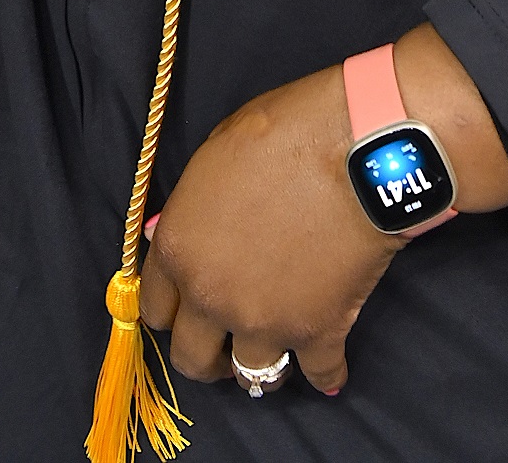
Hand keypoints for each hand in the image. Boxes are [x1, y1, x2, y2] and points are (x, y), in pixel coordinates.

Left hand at [139, 27, 507, 399]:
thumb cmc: (282, 132)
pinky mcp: (318, 333)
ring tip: (274, 351)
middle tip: (223, 341)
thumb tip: (174, 235)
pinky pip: (319, 375)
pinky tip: (329, 369)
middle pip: (191, 358)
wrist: (354, 147)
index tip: (188, 308)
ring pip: (250, 376)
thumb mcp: (214, 154)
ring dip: (258, 365)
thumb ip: (191, 208)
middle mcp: (212, 296)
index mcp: (179, 249)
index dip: (172, 308)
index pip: (153, 308)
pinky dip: (326, 374)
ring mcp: (264, 321)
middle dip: (205, 353)